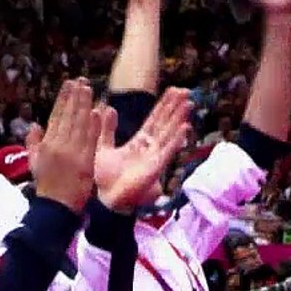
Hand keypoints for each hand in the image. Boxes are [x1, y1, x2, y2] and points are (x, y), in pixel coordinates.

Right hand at [27, 79, 101, 213]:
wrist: (56, 207)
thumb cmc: (46, 186)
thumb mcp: (34, 162)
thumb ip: (33, 142)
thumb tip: (33, 125)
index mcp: (47, 144)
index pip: (56, 116)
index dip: (63, 99)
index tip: (68, 85)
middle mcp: (58, 145)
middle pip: (68, 116)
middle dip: (74, 97)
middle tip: (80, 80)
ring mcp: (72, 152)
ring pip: (79, 124)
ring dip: (84, 105)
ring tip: (88, 88)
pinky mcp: (85, 160)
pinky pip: (90, 139)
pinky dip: (93, 124)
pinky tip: (97, 111)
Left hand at [94, 87, 191, 210]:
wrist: (103, 199)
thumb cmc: (104, 178)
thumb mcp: (102, 147)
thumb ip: (107, 129)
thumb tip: (107, 108)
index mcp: (138, 143)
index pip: (154, 120)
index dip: (163, 105)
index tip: (173, 90)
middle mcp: (149, 149)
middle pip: (165, 124)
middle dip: (175, 108)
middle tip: (186, 91)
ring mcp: (154, 158)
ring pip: (169, 134)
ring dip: (179, 119)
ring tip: (189, 103)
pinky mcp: (155, 168)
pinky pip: (167, 152)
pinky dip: (176, 140)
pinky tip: (185, 127)